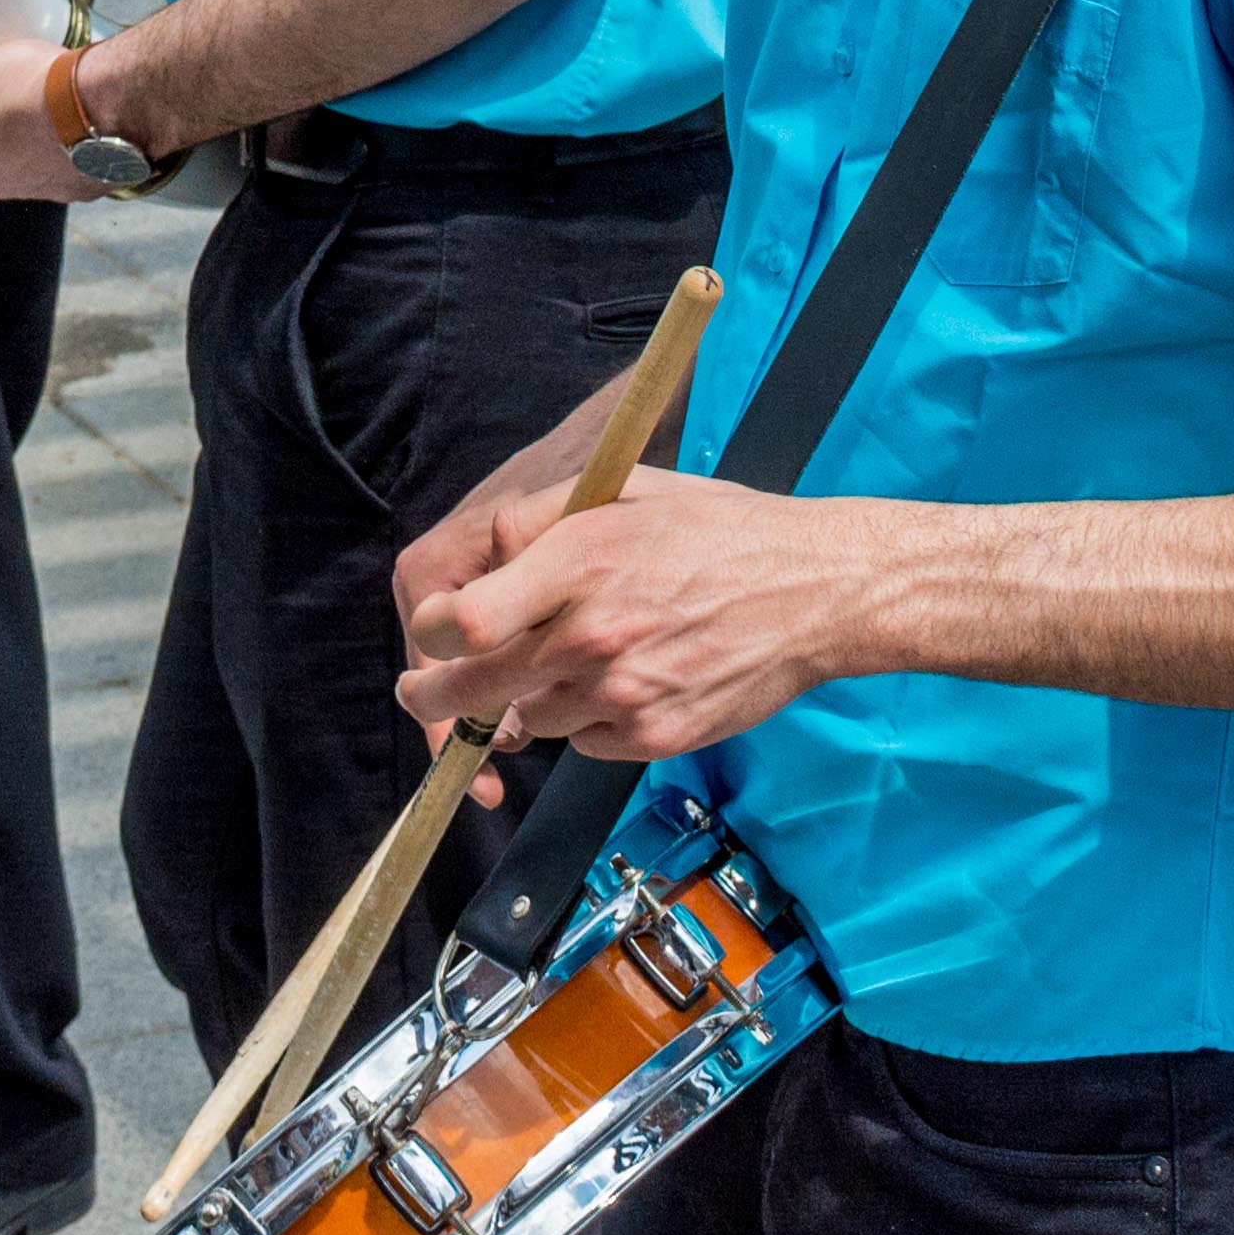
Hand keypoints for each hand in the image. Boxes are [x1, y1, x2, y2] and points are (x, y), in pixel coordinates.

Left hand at [0, 39, 85, 201]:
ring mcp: (39, 185)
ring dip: (29, 122)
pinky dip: (67, 135)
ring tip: (46, 87)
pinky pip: (65, 154)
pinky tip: (76, 111)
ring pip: (22, 145)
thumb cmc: (21, 90)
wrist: (104, 110)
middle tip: (8, 71)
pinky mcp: (80, 181)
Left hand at [392, 469, 839, 762]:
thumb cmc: (721, 534)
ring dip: (532, 698)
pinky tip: (624, 680)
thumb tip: (483, 551)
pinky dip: (587, 720)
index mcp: (580, 562)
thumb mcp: (626, 492)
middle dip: (434, 695)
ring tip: (576, 658)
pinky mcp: (654, 737)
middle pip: (476, 687)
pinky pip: (585, 742)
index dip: (434, 632)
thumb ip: (542, 518)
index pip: (466, 620)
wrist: (814, 592)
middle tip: (420, 691)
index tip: (434, 631)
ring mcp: (624, 692)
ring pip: (532, 717)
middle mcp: (594, 633)